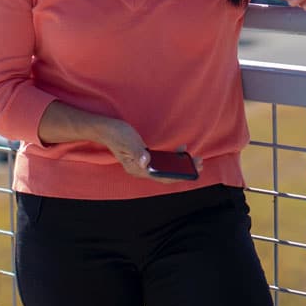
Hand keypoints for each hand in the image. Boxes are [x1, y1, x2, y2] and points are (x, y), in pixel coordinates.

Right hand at [38, 102, 191, 182]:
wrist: (105, 128)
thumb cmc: (116, 133)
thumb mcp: (128, 141)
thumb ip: (137, 152)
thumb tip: (146, 162)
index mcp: (137, 169)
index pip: (161, 177)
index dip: (178, 176)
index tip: (192, 171)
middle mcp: (141, 170)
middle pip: (166, 175)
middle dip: (184, 170)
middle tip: (200, 162)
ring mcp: (142, 164)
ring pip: (165, 169)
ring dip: (180, 165)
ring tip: (195, 159)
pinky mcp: (144, 158)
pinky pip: (162, 162)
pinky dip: (173, 158)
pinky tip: (181, 150)